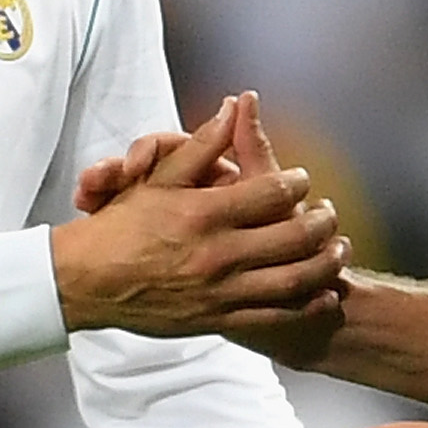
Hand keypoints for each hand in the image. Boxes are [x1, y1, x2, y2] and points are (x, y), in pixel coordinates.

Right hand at [51, 97, 349, 337]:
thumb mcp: (157, 180)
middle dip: (322, 222)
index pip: (273, 192)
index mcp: (205, 213)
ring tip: (338, 248)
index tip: (303, 179)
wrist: (88, 285)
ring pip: (294, 278)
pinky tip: (322, 291)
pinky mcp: (219, 320)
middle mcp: (218, 254)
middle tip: (330, 213)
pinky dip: (307, 303)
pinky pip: (275, 314)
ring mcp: (221, 291)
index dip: (297, 182)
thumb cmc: (119, 229)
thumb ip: (200, 145)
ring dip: (325, 261)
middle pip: (295, 235)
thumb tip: (233, 107)